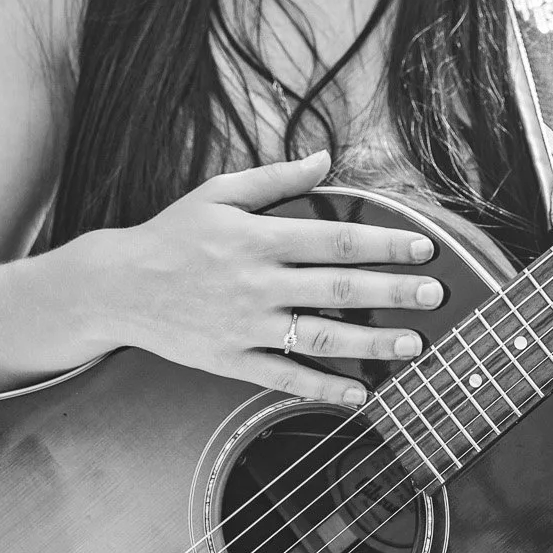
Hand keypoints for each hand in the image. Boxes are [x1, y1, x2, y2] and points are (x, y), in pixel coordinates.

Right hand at [104, 150, 444, 403]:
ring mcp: (246, 326)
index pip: (337, 240)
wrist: (117, 287)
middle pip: (340, 290)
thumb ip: (275, 178)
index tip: (423, 246)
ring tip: (414, 345)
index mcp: (260, 237)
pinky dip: (325, 389)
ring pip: (321, 338)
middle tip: (435, 295)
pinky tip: (360, 393)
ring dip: (373, 343)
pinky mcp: (232, 360)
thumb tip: (323, 159)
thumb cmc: (173, 234)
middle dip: (394, 292)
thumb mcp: (219, 193)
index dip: (385, 243)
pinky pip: (286, 378)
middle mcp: (258, 283)